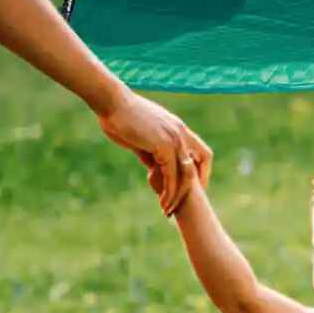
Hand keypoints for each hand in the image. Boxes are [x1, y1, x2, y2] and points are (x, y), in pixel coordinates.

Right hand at [95, 87, 210, 212]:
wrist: (112, 102)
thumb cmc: (120, 116)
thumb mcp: (141, 137)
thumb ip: (151, 152)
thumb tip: (153, 167)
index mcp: (178, 128)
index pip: (201, 152)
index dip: (201, 171)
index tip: (192, 188)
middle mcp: (181, 133)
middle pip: (200, 164)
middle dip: (193, 188)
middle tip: (181, 204)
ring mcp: (175, 139)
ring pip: (186, 174)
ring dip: (179, 195)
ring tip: (168, 210)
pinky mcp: (164, 146)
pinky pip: (172, 175)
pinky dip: (168, 191)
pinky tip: (162, 201)